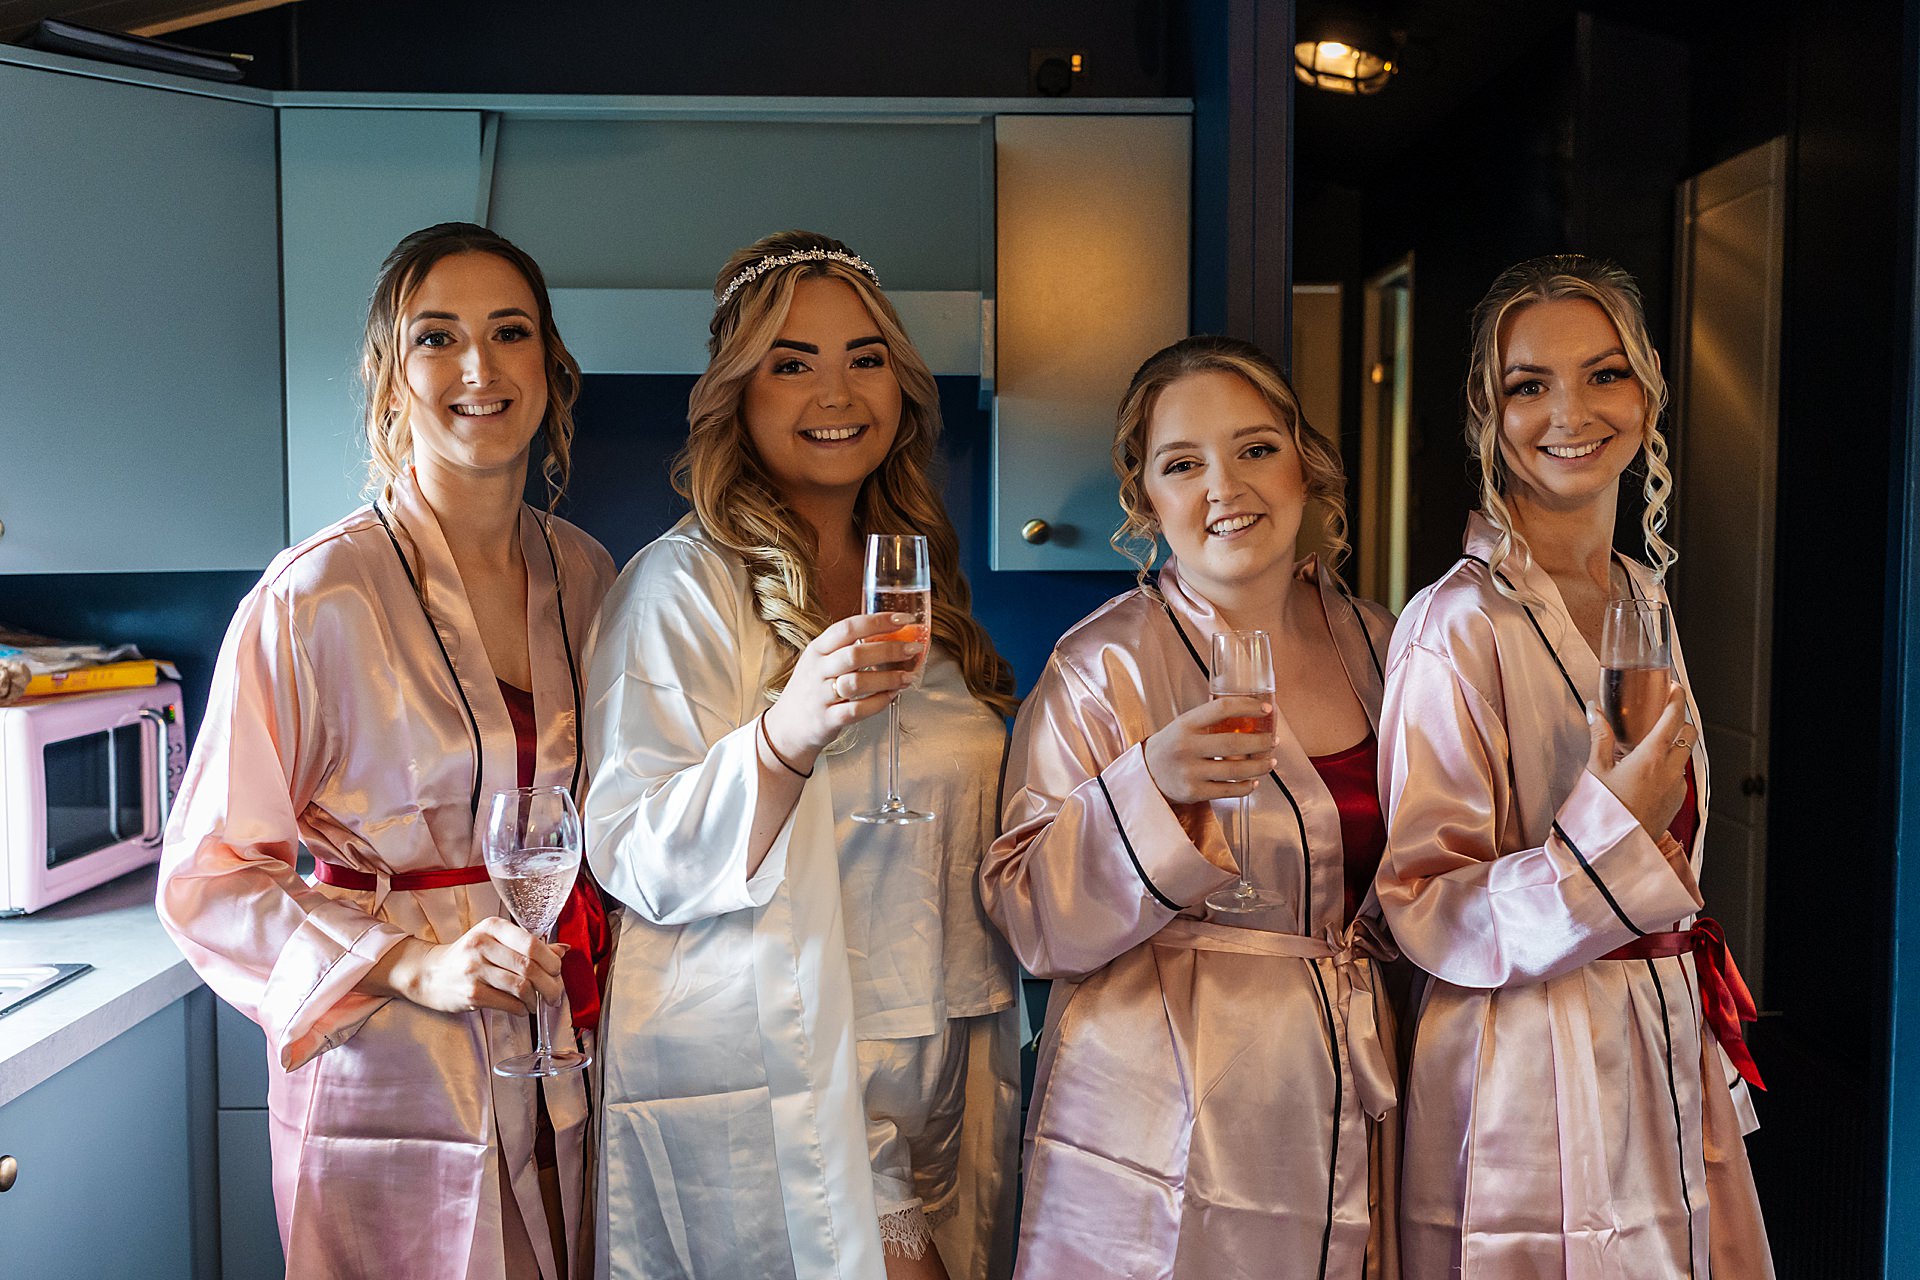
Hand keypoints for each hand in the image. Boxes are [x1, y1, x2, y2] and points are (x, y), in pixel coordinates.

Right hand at [374, 917, 566, 1016]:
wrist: (428, 973)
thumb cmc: (467, 956)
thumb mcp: (495, 941)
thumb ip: (528, 945)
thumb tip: (563, 950)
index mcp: (492, 927)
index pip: (532, 943)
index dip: (551, 961)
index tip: (558, 971)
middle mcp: (482, 945)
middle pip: (530, 966)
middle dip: (550, 984)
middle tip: (556, 994)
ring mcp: (474, 970)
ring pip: (521, 986)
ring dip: (537, 999)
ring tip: (539, 1003)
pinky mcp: (471, 994)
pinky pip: (508, 1003)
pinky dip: (522, 1009)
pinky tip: (522, 1009)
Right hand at [763, 612, 924, 771]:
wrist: (788, 727)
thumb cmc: (812, 690)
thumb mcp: (820, 662)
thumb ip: (846, 648)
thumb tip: (890, 636)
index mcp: (817, 650)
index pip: (847, 628)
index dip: (877, 622)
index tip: (902, 619)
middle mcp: (817, 670)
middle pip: (855, 654)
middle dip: (889, 650)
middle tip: (912, 648)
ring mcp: (821, 696)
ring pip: (857, 682)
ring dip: (887, 678)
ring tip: (907, 676)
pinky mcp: (828, 719)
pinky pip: (857, 710)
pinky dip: (878, 703)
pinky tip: (892, 696)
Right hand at [1142, 696, 1277, 805]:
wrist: (1146, 774)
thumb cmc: (1171, 747)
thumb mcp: (1183, 726)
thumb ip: (1209, 722)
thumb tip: (1250, 717)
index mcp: (1185, 724)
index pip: (1221, 708)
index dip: (1247, 706)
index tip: (1265, 709)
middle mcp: (1186, 747)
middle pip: (1234, 742)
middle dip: (1261, 742)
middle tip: (1273, 741)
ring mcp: (1190, 771)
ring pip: (1236, 769)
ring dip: (1260, 766)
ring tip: (1270, 762)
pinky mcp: (1194, 792)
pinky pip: (1229, 790)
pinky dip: (1246, 787)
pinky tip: (1253, 781)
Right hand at [1585, 682, 1692, 837]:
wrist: (1614, 847)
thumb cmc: (1603, 809)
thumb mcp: (1595, 769)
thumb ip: (1599, 736)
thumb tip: (1593, 711)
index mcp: (1650, 757)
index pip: (1674, 718)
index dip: (1677, 699)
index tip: (1674, 688)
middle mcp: (1669, 770)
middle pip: (1690, 734)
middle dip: (1681, 721)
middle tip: (1663, 716)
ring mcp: (1676, 787)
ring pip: (1684, 756)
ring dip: (1673, 747)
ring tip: (1649, 749)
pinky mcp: (1676, 802)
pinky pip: (1679, 777)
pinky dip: (1668, 769)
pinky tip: (1648, 775)